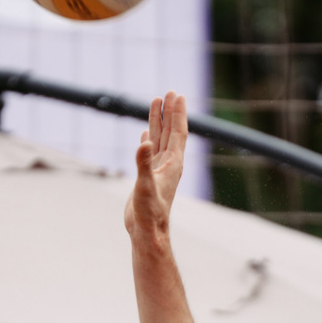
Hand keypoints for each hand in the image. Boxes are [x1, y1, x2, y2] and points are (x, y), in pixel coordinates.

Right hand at [124, 91, 187, 242]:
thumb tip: (144, 142)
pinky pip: (150, 151)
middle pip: (171, 131)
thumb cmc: (148, 212)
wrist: (147, 231)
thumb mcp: (144, 186)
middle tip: (169, 92)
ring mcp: (159, 169)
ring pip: (159, 138)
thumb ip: (143, 164)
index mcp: (173, 163)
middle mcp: (168, 163)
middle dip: (170, 111)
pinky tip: (146, 132)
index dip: (177, 114)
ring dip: (158, 121)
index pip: (178, 132)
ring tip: (156, 102)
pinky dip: (149, 138)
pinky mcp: (149, 175)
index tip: (177, 95)